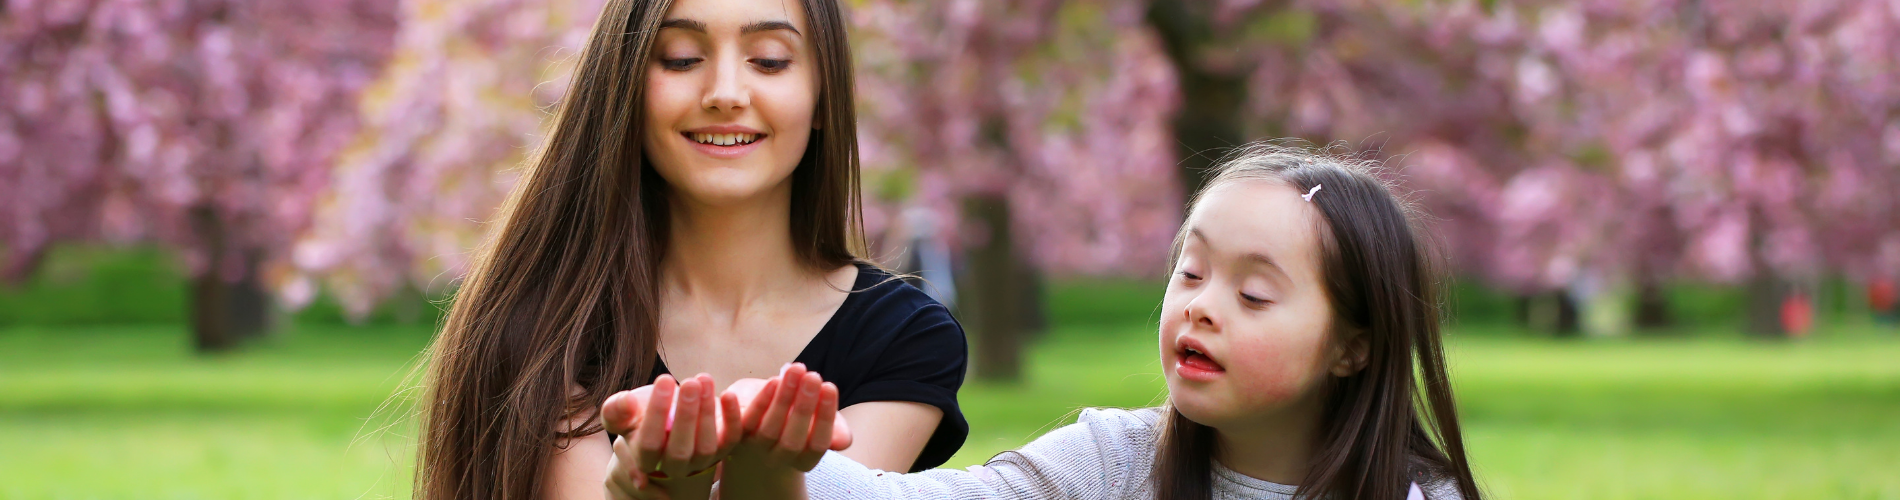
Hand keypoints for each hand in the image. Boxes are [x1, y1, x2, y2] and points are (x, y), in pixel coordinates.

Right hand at [600, 374, 741, 498]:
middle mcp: (673, 466)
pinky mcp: (722, 449)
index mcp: (644, 459)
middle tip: (690, 383)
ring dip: (707, 412)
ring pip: (706, 445)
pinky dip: (733, 418)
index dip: (657, 412)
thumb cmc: (640, 415)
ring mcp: (699, 461)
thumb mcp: (621, 412)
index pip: (649, 443)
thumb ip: (616, 410)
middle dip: (686, 415)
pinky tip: (728, 394)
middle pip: (680, 450)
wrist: (664, 420)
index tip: (664, 378)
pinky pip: (732, 439)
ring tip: (703, 380)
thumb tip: (626, 402)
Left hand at [736, 363, 853, 471]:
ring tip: (795, 370)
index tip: (829, 387)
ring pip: (768, 429)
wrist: (758, 416)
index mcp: (803, 459)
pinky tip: (756, 386)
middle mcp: (779, 459)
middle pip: (792, 440)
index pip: (817, 444)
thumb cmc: (796, 417)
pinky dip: (748, 406)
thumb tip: (843, 441)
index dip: (825, 417)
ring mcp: (755, 448)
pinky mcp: (735, 436)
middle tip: (813, 376)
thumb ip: (834, 429)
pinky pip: (741, 424)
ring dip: (782, 399)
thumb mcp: (818, 420)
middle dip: (804, 407)